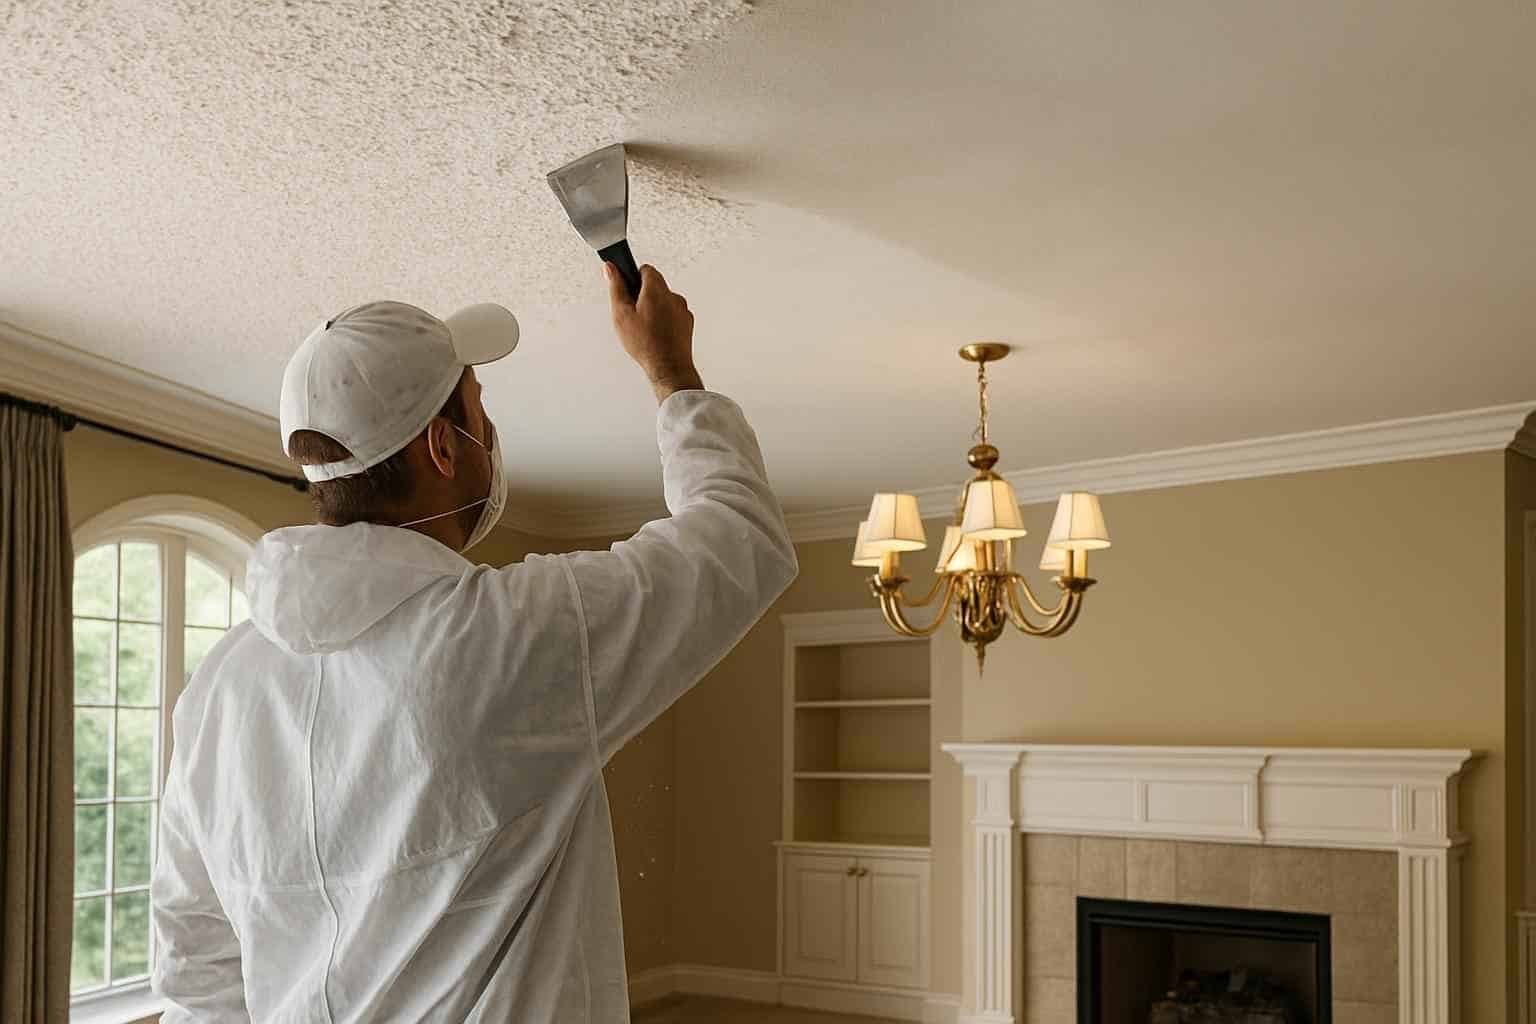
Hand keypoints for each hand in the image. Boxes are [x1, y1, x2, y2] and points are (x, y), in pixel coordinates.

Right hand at [606, 263, 703, 402]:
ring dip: (654, 307)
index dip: (634, 278)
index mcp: (656, 289)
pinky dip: (664, 319)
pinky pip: (673, 313)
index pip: (646, 269)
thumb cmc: (646, 344)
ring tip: (644, 327)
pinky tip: (656, 333)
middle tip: (633, 313)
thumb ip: (616, 287)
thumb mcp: (621, 313)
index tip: (627, 289)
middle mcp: (673, 296)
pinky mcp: (687, 322)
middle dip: (643, 294)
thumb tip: (611, 268)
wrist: (668, 367)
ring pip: (664, 300)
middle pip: (656, 285)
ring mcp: (682, 309)